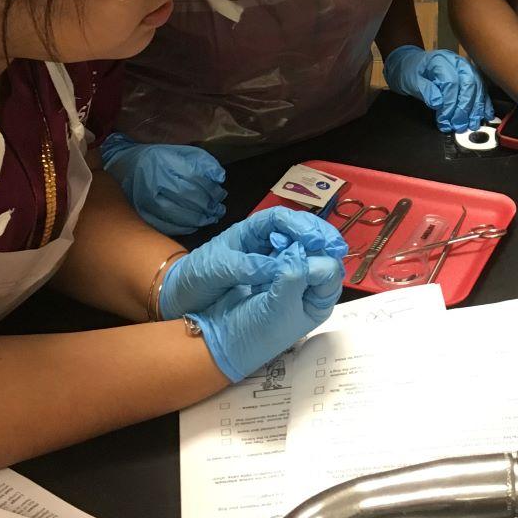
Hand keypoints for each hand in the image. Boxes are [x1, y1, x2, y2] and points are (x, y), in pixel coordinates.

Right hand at [100, 132, 225, 235]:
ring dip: (200, 219)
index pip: (195, 179)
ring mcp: (146, 200)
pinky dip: (184, 228)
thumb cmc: (156, 158)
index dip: (211, 190)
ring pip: (179, 215)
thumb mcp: (178, 152)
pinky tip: (194, 225)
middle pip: (189, 198)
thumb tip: (220, 177)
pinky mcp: (141, 214)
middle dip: (208, 206)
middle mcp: (154, 182)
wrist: (122, 166)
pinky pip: (166, 226)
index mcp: (163, 163)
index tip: (221, 194)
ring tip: (211, 217)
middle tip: (218, 209)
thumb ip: (201, 161)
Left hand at [159, 208, 348, 319]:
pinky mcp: (268, 275)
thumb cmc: (195, 277)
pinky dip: (307, 270)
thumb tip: (281, 268)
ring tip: (335, 262)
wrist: (178, 298)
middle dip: (318, 236)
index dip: (304, 226)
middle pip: (296, 230)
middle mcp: (262, 240)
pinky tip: (319, 278)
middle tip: (338, 249)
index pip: (282, 219)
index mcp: (249, 231)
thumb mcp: (218, 269)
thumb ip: (248, 266)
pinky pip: (292, 268)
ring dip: (318, 253)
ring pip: (298, 248)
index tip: (320, 239)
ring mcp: (267, 257)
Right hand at [186, 218, 351, 381]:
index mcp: (320, 302)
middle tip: (284, 240)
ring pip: (301, 251)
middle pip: (318, 256)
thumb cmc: (256, 330)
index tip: (296, 252)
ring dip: (289, 244)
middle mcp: (311, 288)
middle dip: (304, 246)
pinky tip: (269, 243)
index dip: (317, 258)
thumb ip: (293, 277)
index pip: (330, 270)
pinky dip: (276, 246)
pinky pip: (282, 252)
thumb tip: (300, 249)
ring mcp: (292, 278)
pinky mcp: (274, 271)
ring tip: (276, 242)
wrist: (222, 337)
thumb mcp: (279, 308)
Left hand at [384, 45, 495, 132]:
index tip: (445, 120)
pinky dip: (483, 103)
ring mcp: (465, 68)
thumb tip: (438, 103)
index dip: (450, 103)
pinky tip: (484, 115)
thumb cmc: (410, 72)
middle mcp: (456, 62)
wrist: (411, 63)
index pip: (451, 82)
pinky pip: (481, 89)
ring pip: (478, 87)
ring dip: (476, 108)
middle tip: (459, 125)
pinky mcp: (470, 76)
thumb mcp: (410, 81)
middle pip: (468, 84)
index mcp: (440, 61)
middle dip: (465, 108)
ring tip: (472, 124)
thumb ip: (424, 90)